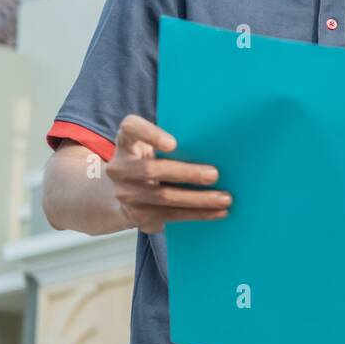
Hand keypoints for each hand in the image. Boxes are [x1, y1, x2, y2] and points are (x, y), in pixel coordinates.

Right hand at [105, 114, 230, 233]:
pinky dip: (197, 214)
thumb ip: (174, 141)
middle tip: (215, 175)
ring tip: (224, 199)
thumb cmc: (151, 160)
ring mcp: (125, 193)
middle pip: (152, 169)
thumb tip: (218, 143)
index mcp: (126, 141)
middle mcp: (120, 167)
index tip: (173, 143)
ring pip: (164, 197)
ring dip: (198, 199)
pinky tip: (217, 212)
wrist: (126, 193)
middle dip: (187, 173)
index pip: (131, 128)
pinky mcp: (136, 215)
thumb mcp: (152, 145)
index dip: (150, 134)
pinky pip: (170, 216)